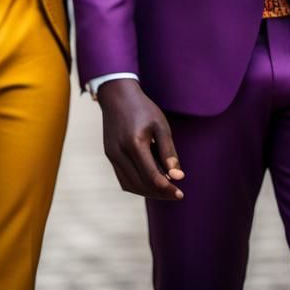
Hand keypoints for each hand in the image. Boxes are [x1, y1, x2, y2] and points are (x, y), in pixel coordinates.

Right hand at [97, 78, 183, 200]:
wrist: (117, 95)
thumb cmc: (143, 109)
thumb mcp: (161, 125)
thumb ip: (169, 152)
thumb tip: (178, 177)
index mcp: (134, 143)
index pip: (151, 176)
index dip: (167, 188)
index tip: (180, 194)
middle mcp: (119, 152)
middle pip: (140, 185)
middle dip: (159, 193)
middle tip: (175, 194)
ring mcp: (112, 156)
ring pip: (130, 185)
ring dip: (148, 192)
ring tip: (165, 189)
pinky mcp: (109, 156)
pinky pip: (123, 179)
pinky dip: (137, 185)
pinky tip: (151, 181)